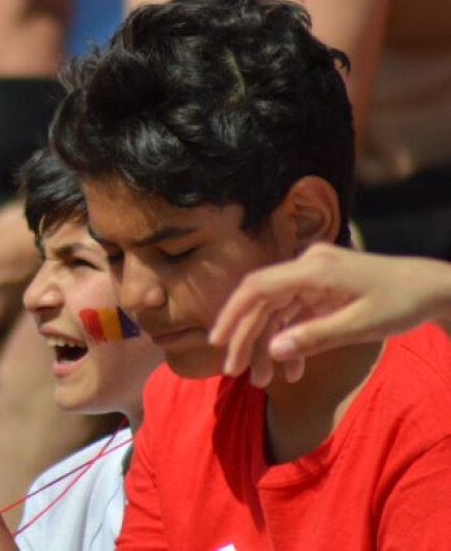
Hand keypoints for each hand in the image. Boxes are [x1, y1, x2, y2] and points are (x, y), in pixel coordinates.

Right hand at [210, 243, 450, 384]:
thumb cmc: (401, 303)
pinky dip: (289, 339)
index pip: (257, 287)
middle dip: (246, 337)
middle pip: (261, 301)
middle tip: (233, 371)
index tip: (217, 343)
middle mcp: (306, 267)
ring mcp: (312, 276)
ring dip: (266, 344)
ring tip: (262, 380)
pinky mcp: (319, 288)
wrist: (432, 288)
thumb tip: (271, 351)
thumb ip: (314, 337)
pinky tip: (290, 369)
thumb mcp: (360, 326)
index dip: (233, 314)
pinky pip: (293, 314)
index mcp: (313, 269)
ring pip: (275, 311)